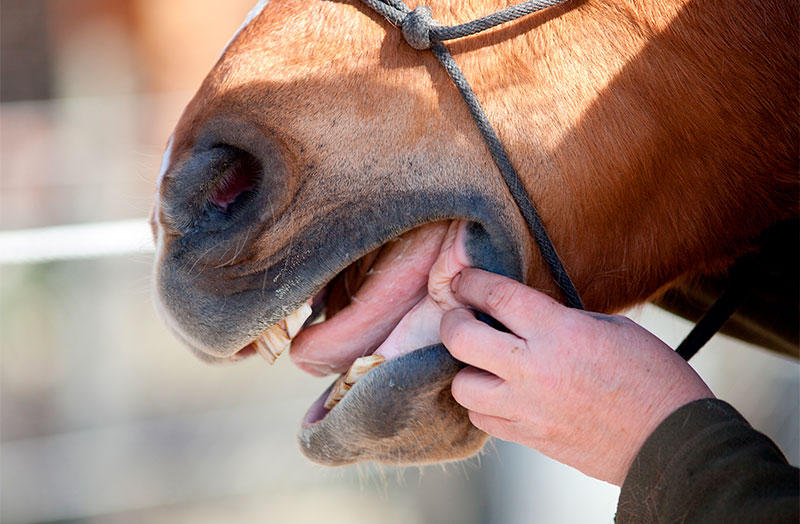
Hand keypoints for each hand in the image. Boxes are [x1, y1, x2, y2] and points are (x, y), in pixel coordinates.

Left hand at [441, 268, 713, 484]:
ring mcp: (528, 408)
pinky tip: (498, 393)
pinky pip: (483, 420)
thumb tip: (526, 317)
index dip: (470, 283)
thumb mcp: (613, 330)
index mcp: (561, 332)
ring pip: (462, 387)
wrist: (672, 444)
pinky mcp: (530, 439)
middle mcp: (535, 369)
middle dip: (451, 321)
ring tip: (482, 362)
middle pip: (460, 339)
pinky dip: (482, 404)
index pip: (497, 297)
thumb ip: (563, 321)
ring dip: (466, 369)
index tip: (460, 279)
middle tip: (458, 316)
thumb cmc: (654, 380)